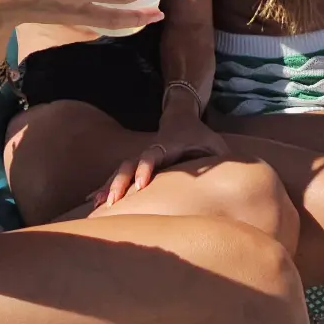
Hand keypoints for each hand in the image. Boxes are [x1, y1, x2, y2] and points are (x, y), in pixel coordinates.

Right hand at [96, 111, 228, 205]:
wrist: (180, 118)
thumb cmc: (201, 136)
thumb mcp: (214, 144)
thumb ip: (220, 160)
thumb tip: (232, 181)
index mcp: (166, 145)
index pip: (153, 155)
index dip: (146, 167)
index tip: (142, 184)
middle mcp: (149, 151)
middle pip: (129, 165)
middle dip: (119, 183)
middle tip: (111, 202)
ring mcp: (140, 158)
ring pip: (120, 172)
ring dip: (108, 188)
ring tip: (97, 206)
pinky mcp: (135, 167)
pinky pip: (118, 178)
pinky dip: (104, 188)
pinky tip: (91, 202)